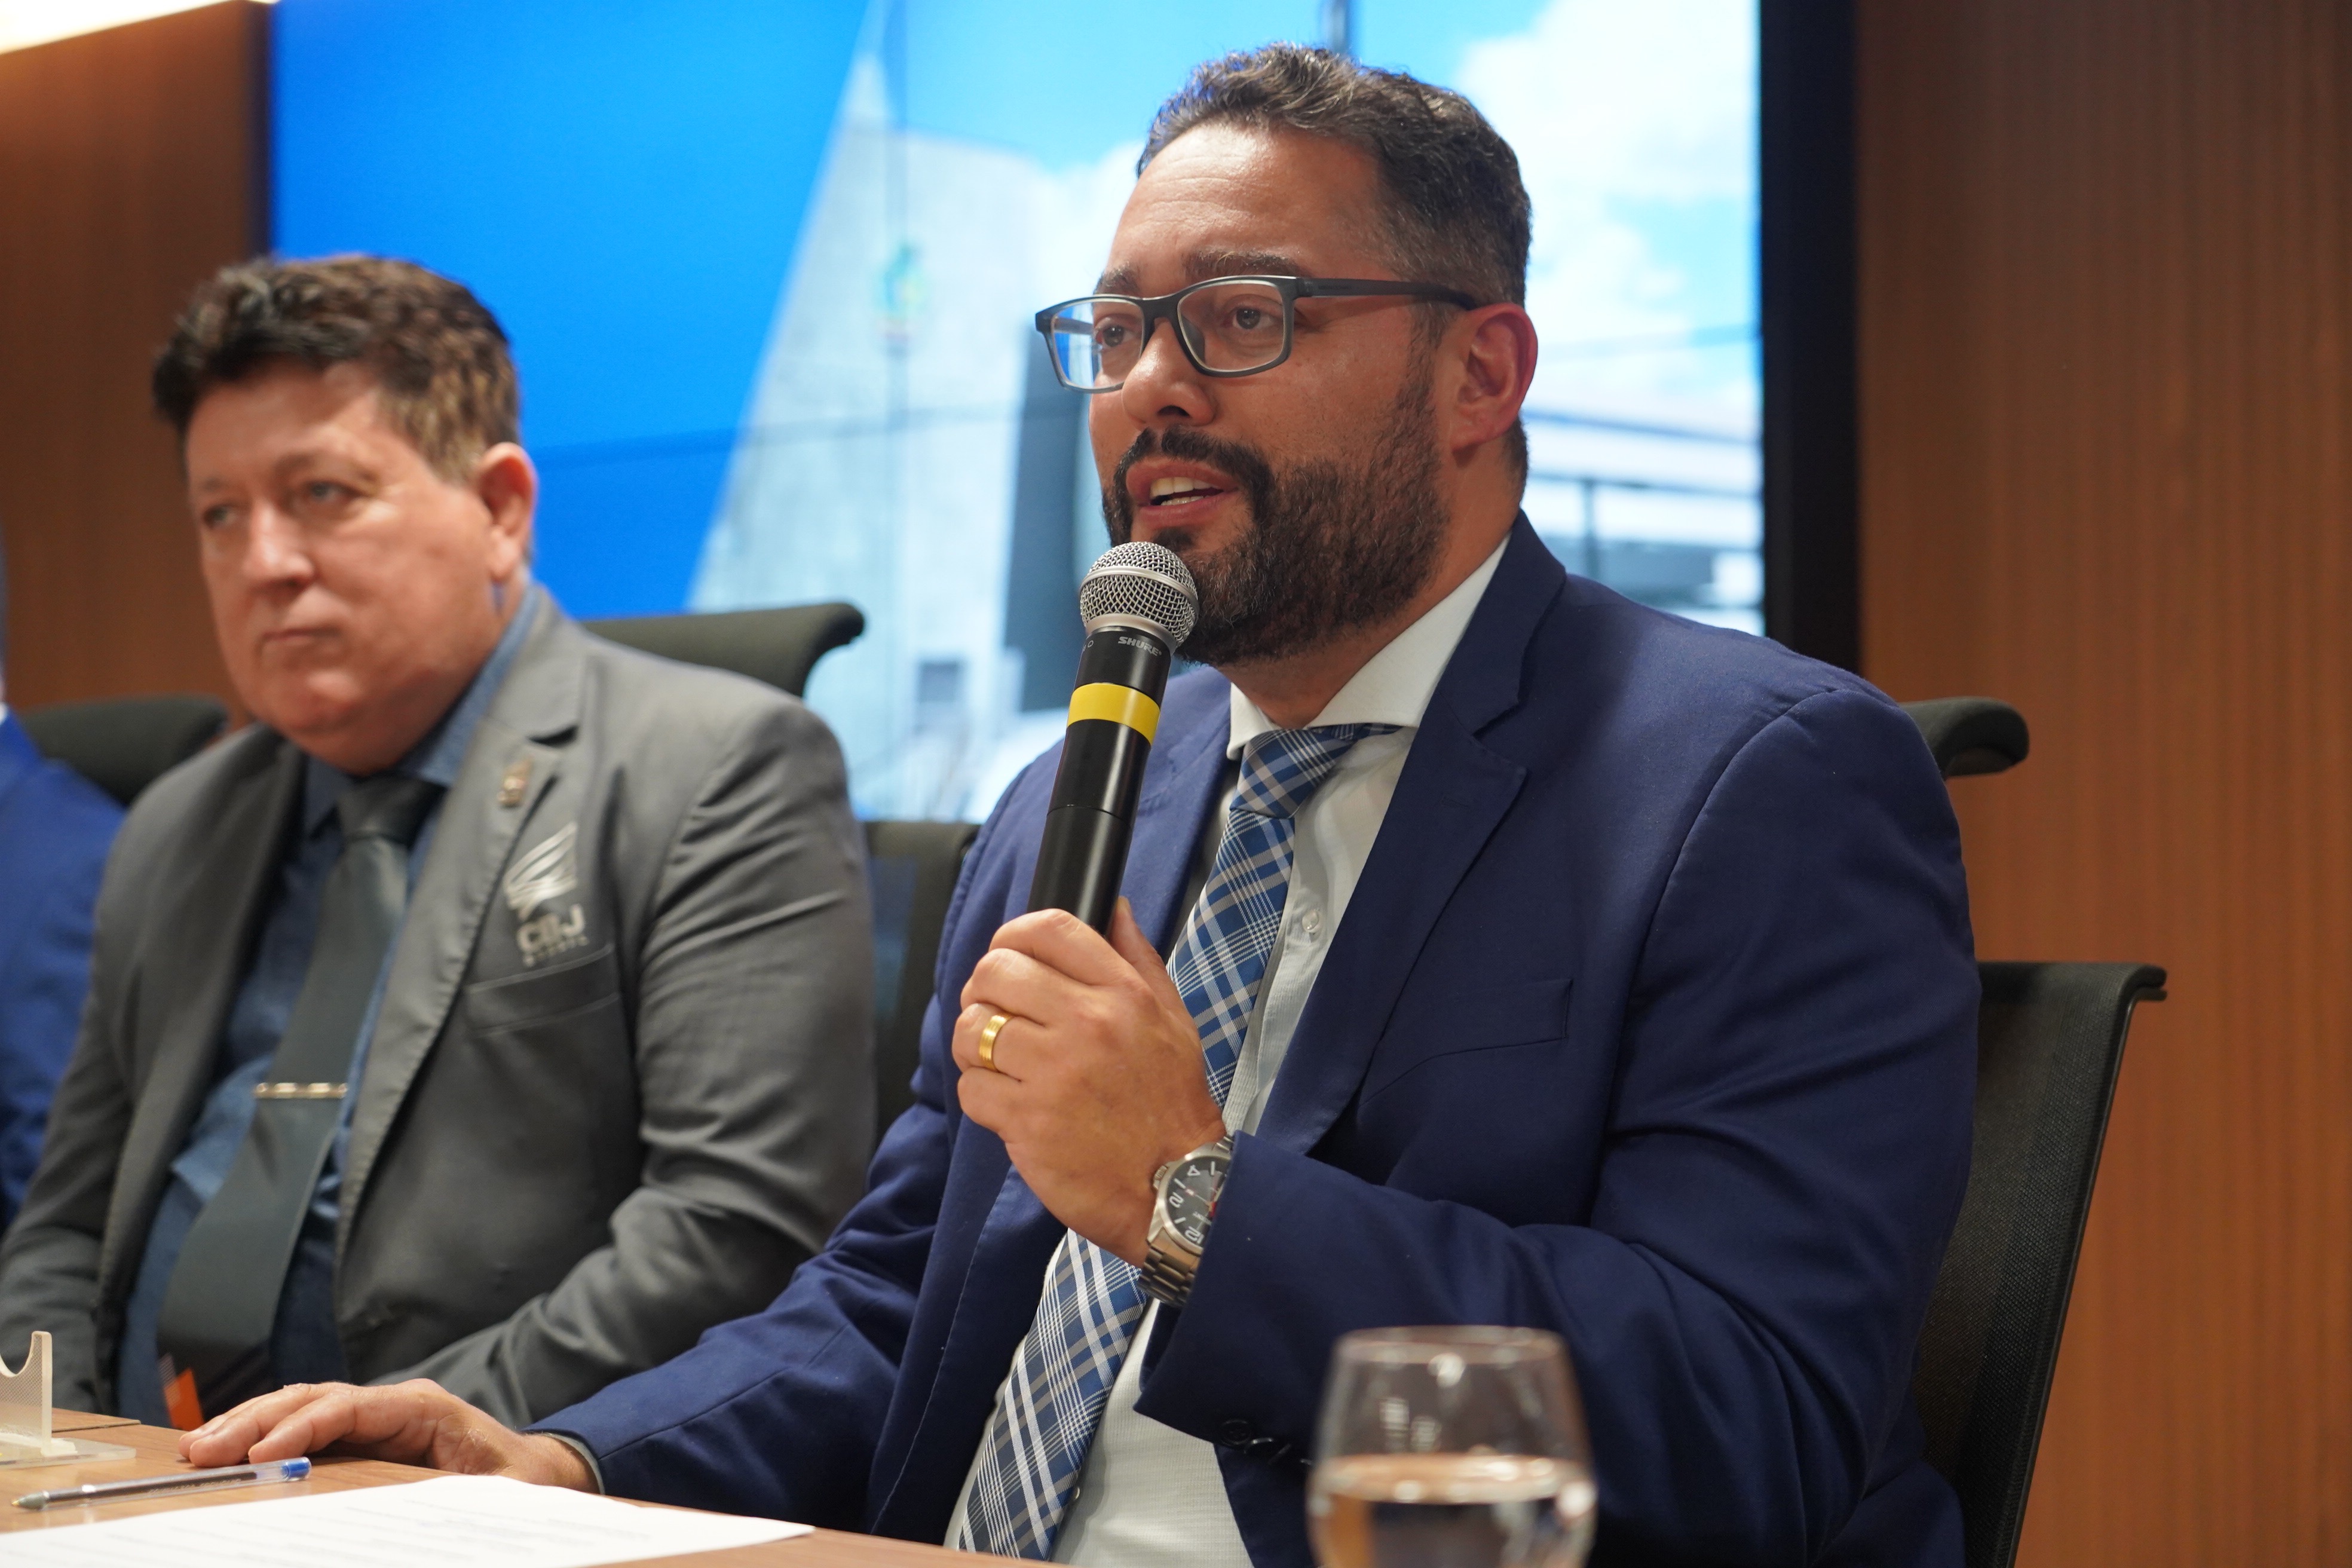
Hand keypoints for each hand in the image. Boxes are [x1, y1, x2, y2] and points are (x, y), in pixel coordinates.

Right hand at [177, 1379, 593, 1489]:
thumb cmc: (515, 1482)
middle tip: (204, 1448)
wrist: (535, 1472)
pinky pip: (309, 1427)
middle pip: (314, 1399)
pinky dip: (267, 1436)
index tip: (259, 1454)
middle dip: (256, 1421)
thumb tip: (414, 1523)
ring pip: (303, 1407)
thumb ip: (455, 1501)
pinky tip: (232, 1451)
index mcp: (423, 1409)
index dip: (301, 1427)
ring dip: (250, 1424)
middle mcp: (394, 1404)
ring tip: (201, 1446)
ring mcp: (377, 1416)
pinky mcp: (366, 1434)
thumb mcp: (492, 1495)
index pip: (348, 1408)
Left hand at [953, 900, 1224, 1265]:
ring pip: (972, 1029)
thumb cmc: (1171, 1105)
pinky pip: (970, 1087)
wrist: (1176, 1188)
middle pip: (996, 971)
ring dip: (975, 1045)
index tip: (1010, 955)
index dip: (1014, 936)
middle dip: (984, 990)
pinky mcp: (1026, 1121)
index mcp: (1123, 994)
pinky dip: (981, 1096)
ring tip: (998, 1061)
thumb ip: (1138, 959)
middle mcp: (1087, 1025)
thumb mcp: (1174, 1020)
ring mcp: (1053, 1073)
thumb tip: (1112, 909)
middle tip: (997, 1013)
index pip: (1049, 929)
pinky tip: (1009, 1104)